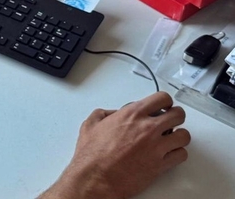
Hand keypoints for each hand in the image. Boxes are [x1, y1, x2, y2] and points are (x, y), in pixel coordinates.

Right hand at [40, 91, 190, 198]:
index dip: (165, 101)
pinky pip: (181, 155)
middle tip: (172, 120)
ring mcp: (156, 147)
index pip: (161, 98)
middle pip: (178, 115)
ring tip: (172, 139)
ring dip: (179, 136)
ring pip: (184, 136)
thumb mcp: (90, 124)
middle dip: (176, 116)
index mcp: (131, 115)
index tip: (164, 105)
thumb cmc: (92, 155)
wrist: (96, 177)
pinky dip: (178, 154)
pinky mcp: (161, 165)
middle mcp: (147, 128)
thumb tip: (113, 114)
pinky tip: (170, 153)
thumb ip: (104, 114)